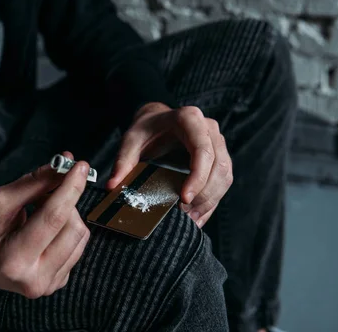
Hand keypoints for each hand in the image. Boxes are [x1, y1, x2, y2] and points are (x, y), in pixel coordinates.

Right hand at [0, 152, 90, 297]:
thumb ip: (32, 184)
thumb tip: (64, 166)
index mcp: (14, 260)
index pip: (53, 218)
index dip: (70, 188)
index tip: (80, 166)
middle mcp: (36, 279)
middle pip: (73, 226)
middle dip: (64, 201)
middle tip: (44, 191)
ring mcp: (50, 284)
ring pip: (80, 235)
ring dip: (67, 214)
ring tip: (41, 211)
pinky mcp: (59, 281)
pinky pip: (77, 245)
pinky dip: (66, 228)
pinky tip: (47, 228)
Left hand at [107, 103, 232, 227]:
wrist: (157, 122)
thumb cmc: (146, 130)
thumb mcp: (130, 140)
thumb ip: (123, 161)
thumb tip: (112, 186)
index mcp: (189, 119)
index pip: (203, 150)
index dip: (198, 177)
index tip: (184, 199)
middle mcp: (209, 128)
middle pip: (218, 166)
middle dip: (204, 194)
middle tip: (184, 213)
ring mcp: (218, 142)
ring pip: (225, 176)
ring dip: (210, 200)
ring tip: (189, 217)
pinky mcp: (220, 157)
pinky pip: (224, 182)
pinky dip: (212, 201)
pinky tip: (197, 215)